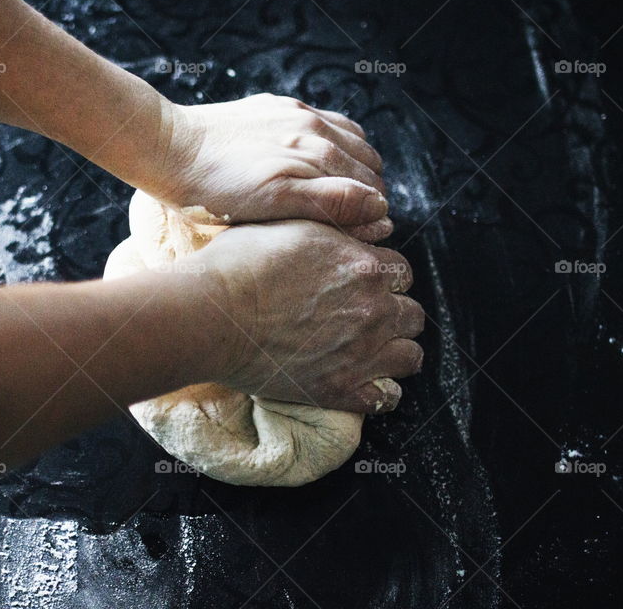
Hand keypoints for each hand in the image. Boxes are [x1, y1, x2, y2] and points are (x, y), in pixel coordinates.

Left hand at [140, 94, 391, 240]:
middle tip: (352, 221)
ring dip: (354, 167)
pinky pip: (323, 121)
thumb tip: (379, 207)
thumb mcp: (274, 204)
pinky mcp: (277, 106)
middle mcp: (315, 128)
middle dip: (367, 192)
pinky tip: (316, 162)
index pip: (369, 188)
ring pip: (350, 140)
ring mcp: (297, 113)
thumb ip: (330, 202)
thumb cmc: (213, 190)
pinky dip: (334, 144)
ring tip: (339, 195)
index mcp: (318, 154)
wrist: (166, 149)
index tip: (360, 237)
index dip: (370, 217)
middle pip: (366, 163)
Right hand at [194, 219, 424, 413]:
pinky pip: (387, 398)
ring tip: (372, 350)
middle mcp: (371, 309)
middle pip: (412, 314)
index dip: (382, 279)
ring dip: (394, 351)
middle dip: (393, 314)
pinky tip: (365, 382)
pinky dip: (381, 391)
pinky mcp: (340, 389)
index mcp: (363, 266)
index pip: (401, 274)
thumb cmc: (238, 265)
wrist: (211, 313)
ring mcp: (360, 353)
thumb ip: (332, 225)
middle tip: (365, 317)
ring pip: (410, 356)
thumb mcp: (290, 222)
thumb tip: (357, 225)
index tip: (363, 286)